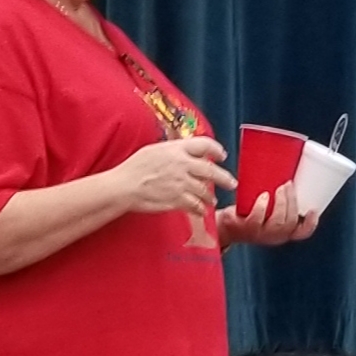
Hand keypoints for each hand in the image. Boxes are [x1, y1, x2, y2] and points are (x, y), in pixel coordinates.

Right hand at [114, 137, 236, 215]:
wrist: (124, 186)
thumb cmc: (134, 168)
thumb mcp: (154, 150)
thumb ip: (173, 150)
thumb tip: (185, 151)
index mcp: (177, 149)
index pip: (205, 144)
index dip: (216, 150)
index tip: (221, 156)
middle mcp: (183, 164)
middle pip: (212, 170)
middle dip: (225, 178)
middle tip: (231, 183)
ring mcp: (182, 183)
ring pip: (205, 190)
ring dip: (210, 196)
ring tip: (212, 200)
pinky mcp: (178, 200)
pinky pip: (196, 205)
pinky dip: (200, 209)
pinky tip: (200, 210)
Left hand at [216, 180, 319, 248]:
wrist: (225, 226)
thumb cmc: (249, 215)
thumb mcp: (268, 212)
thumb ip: (280, 202)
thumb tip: (288, 176)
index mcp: (283, 232)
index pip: (302, 233)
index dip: (311, 223)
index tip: (313, 209)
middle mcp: (274, 236)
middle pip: (290, 222)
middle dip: (292, 201)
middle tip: (288, 185)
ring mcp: (260, 234)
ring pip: (278, 221)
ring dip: (281, 202)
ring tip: (280, 187)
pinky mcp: (246, 228)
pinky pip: (257, 219)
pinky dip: (262, 206)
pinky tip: (264, 196)